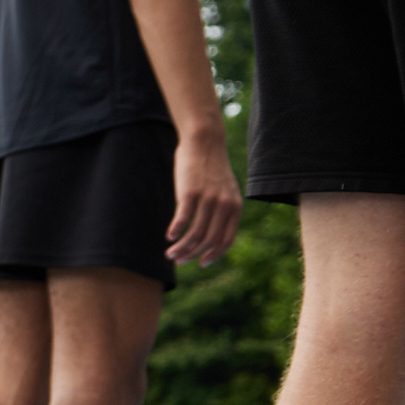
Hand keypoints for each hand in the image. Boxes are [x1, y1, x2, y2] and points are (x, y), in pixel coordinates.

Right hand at [164, 132, 242, 265]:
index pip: (226, 240)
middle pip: (208, 240)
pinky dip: (175, 232)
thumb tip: (209, 230)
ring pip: (195, 234)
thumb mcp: (223, 189)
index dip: (214, 255)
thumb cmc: (210, 167)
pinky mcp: (190, 193)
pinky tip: (169, 236)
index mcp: (235, 207)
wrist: (204, 142)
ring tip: (169, 254)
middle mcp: (224, 206)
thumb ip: (221, 209)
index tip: (201, 262)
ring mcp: (208, 200)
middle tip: (178, 261)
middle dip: (192, 255)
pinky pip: (182, 220)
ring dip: (181, 248)